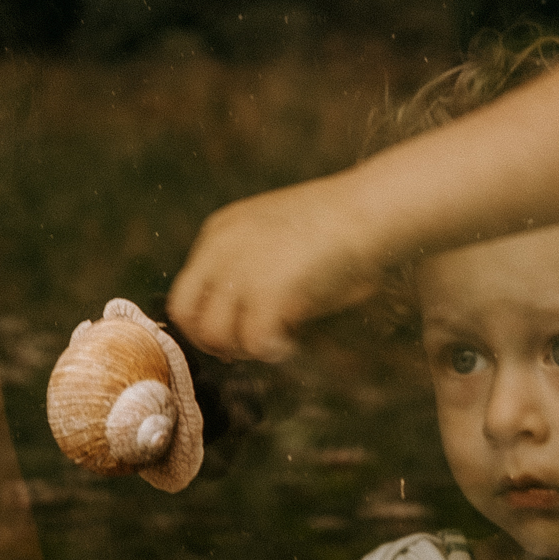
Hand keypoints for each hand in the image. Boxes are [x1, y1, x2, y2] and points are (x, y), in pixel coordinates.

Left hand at [169, 177, 386, 361]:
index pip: (188, 289)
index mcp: (219, 232)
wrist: (372, 208)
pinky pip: (254, 342)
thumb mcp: (280, 241)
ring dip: (243, 348)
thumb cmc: (341, 225)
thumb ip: (254, 272)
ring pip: (215, 334)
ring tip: (275, 344)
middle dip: (213, 339)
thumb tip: (247, 322)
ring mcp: (240, 271)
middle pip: (186, 314)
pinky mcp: (267, 293)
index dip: (208, 318)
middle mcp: (219, 250)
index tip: (235, 333)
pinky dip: (271, 351)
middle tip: (246, 349)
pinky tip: (290, 344)